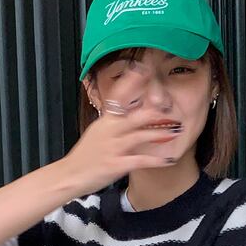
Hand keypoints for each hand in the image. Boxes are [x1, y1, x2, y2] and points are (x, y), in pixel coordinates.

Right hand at [60, 64, 182, 194]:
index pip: (118, 96)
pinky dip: (156, 160)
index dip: (131, 82)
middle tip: (170, 108)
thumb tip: (129, 113)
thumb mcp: (98, 133)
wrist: (70, 175)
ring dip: (159, 133)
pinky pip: (140, 161)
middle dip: (154, 112)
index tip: (144, 70)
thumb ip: (113, 123)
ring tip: (176, 131)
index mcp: (105, 121)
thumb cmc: (85, 156)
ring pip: (139, 136)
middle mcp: (109, 131)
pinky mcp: (116, 165)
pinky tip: (168, 160)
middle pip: (134, 116)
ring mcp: (113, 148)